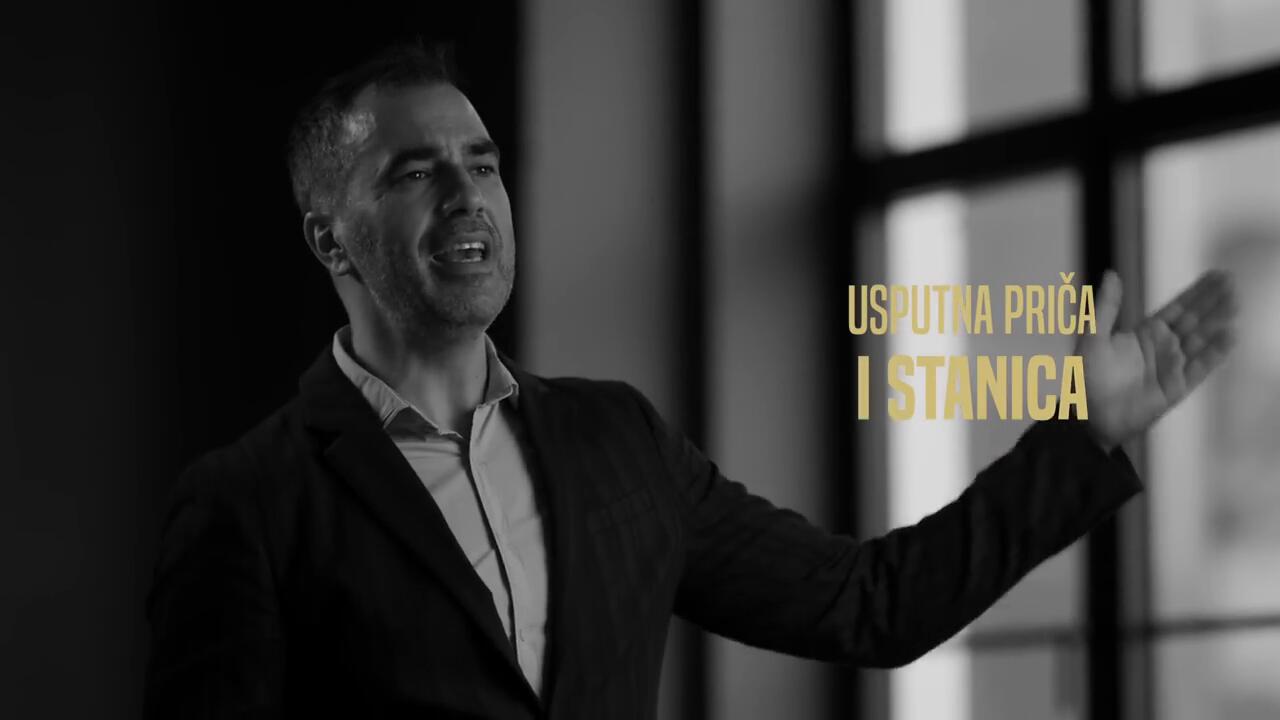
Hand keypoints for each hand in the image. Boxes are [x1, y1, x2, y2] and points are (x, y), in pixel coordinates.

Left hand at [1078, 269, 1237, 451]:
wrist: (1088, 417)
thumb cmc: (1085, 379)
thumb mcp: (1092, 338)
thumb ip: (1106, 307)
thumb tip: (1111, 275)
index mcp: (1144, 334)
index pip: (1176, 308)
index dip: (1196, 292)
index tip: (1215, 274)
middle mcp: (1162, 348)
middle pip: (1193, 320)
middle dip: (1212, 301)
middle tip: (1231, 282)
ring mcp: (1172, 366)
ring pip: (1201, 339)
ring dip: (1217, 321)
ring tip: (1235, 302)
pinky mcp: (1178, 386)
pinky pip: (1200, 366)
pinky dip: (1215, 352)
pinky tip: (1229, 335)